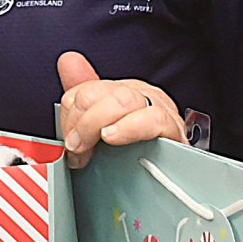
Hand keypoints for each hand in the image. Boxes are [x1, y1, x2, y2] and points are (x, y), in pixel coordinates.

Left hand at [57, 51, 183, 169]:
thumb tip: (68, 60)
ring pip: (123, 100)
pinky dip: (129, 128)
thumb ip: (80, 97)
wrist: (173, 180)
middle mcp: (139, 94)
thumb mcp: (101, 128)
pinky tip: (114, 137)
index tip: (70, 144)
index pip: (84, 91)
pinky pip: (153, 119)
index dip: (69, 118)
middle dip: (81, 123)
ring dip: (97, 124)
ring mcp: (159, 109)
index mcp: (119, 91)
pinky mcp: (174, 129)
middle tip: (78, 150)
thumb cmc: (136, 153)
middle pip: (99, 92)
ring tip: (90, 147)